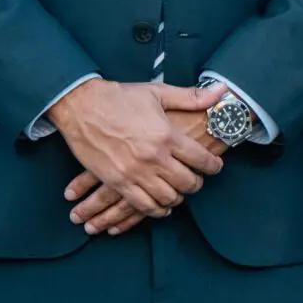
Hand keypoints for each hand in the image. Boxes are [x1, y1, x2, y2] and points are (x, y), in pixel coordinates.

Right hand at [48, 79, 226, 229]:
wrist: (81, 106)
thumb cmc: (120, 97)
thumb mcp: (157, 93)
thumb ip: (191, 97)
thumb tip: (221, 92)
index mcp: (167, 135)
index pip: (201, 160)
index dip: (213, 166)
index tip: (215, 166)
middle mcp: (154, 157)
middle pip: (188, 183)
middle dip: (197, 183)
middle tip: (197, 179)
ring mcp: (135, 172)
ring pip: (168, 198)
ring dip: (177, 198)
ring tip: (179, 191)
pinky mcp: (117, 182)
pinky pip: (143, 206)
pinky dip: (156, 209)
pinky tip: (161, 205)